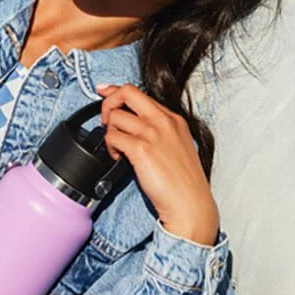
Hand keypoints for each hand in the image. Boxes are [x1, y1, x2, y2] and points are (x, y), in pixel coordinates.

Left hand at [97, 84, 219, 245]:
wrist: (189, 203)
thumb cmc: (183, 182)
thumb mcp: (177, 145)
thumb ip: (158, 130)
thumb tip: (132, 123)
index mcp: (173, 118)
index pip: (139, 94)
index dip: (117, 92)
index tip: (104, 91)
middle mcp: (163, 121)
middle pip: (127, 92)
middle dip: (108, 102)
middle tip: (105, 120)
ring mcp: (153, 133)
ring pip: (115, 117)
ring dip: (109, 132)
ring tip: (117, 149)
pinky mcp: (141, 149)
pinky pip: (113, 137)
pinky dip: (110, 147)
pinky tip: (118, 158)